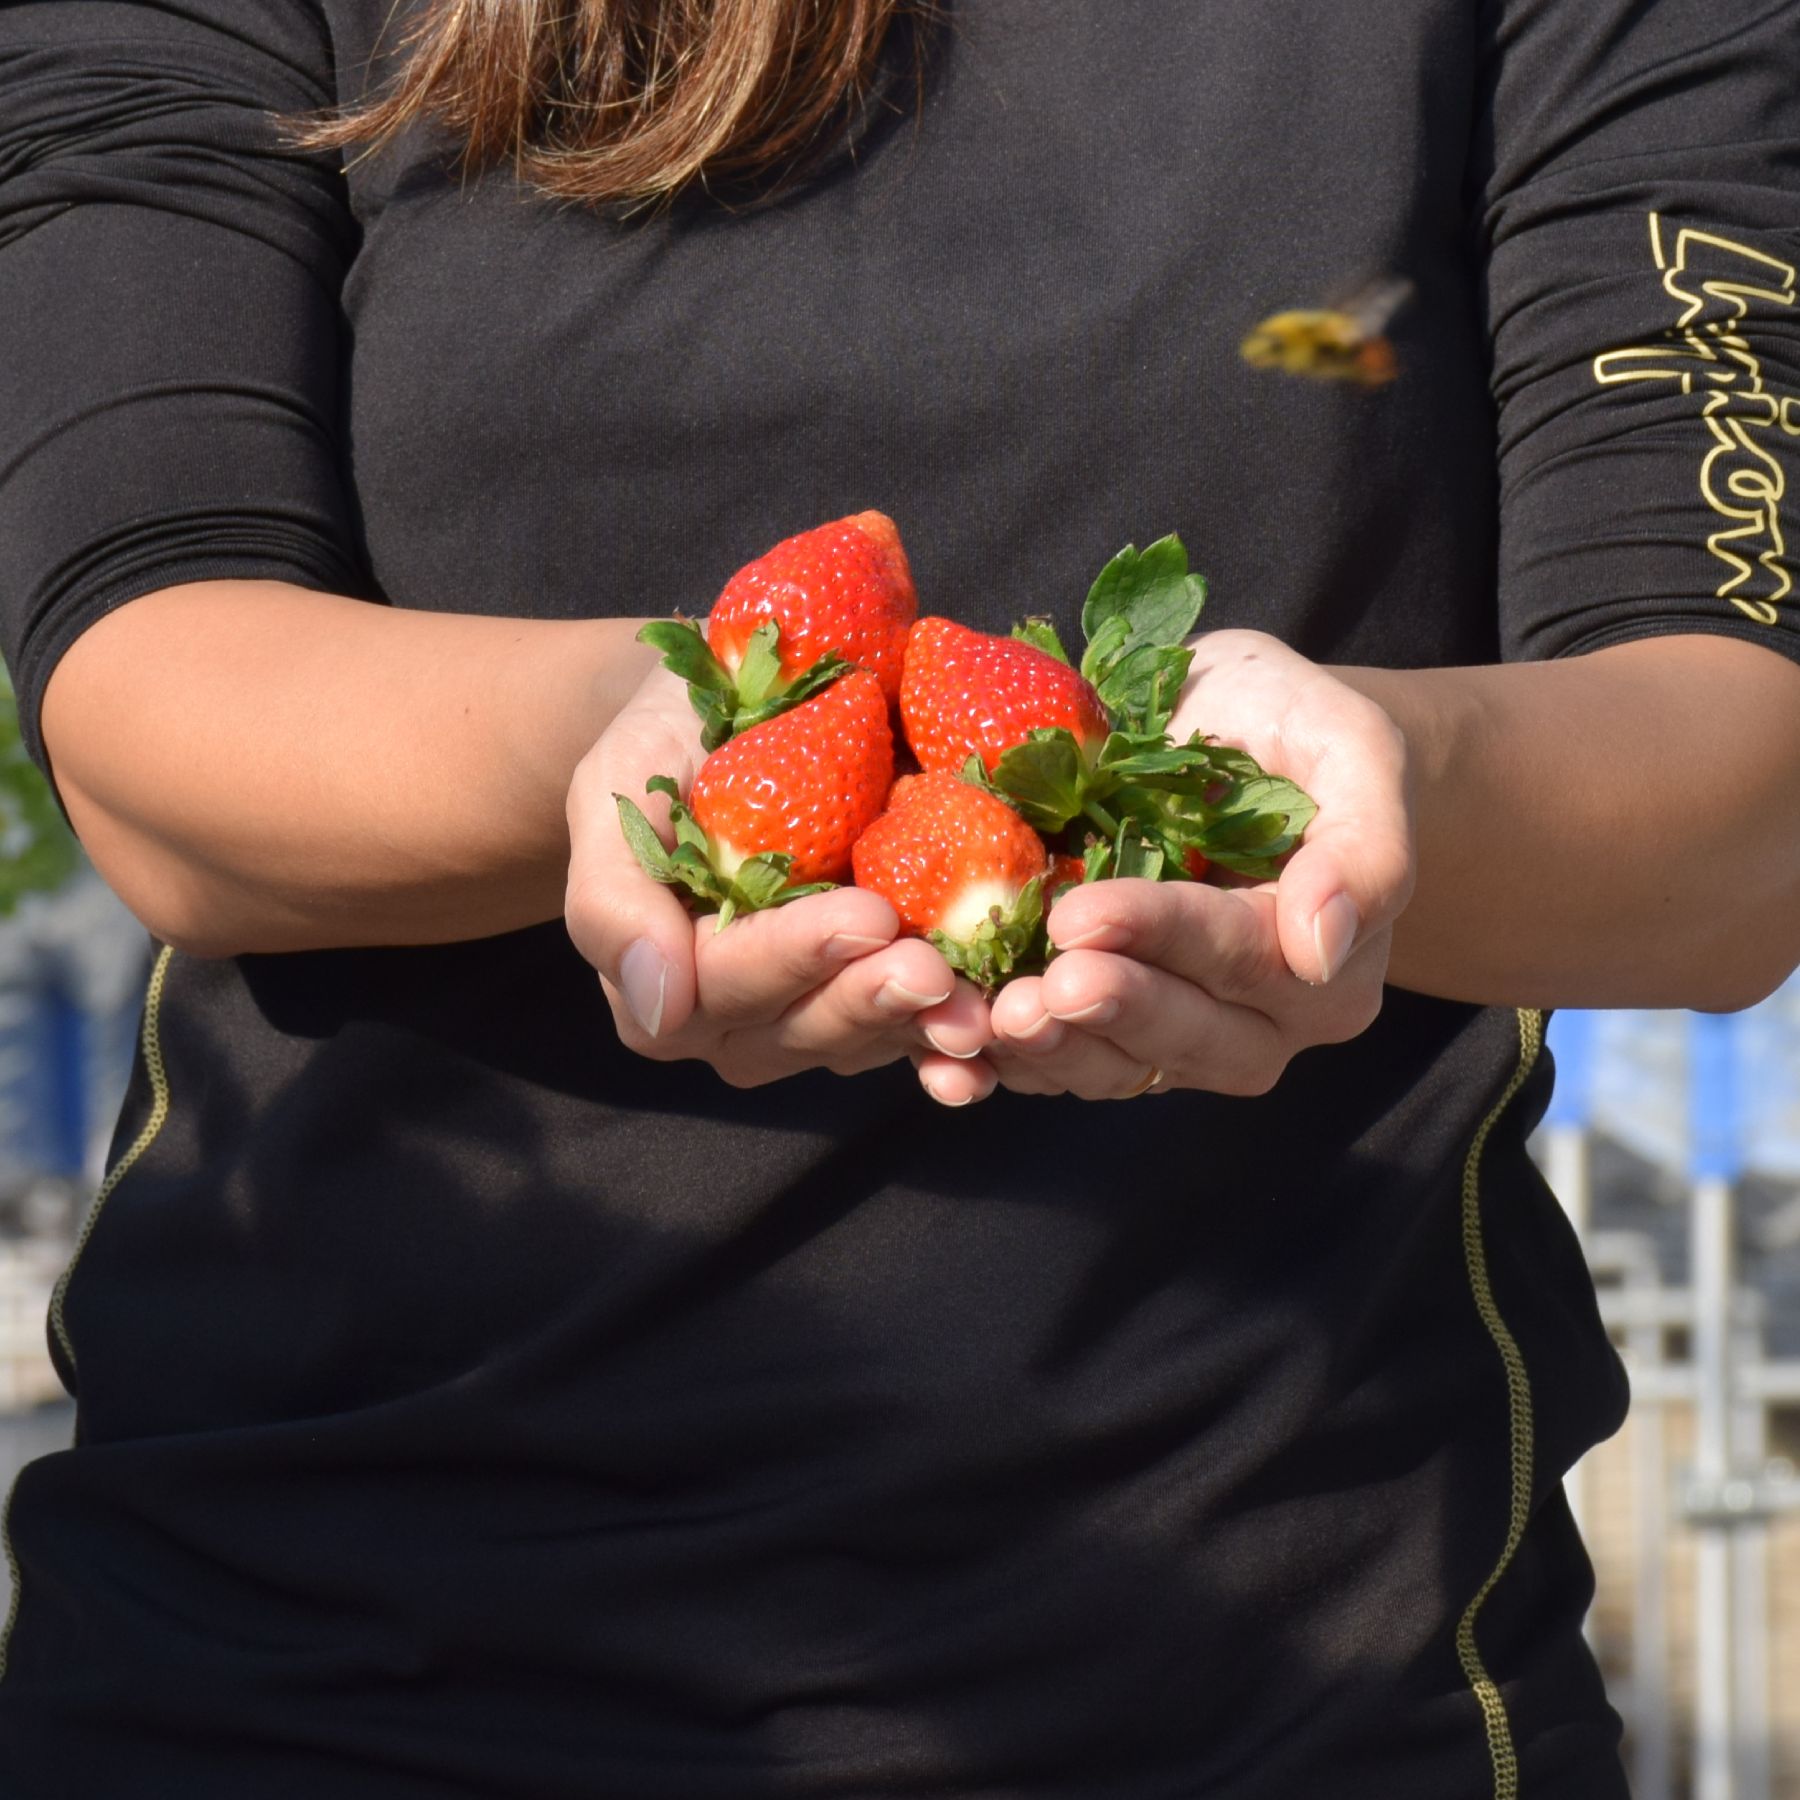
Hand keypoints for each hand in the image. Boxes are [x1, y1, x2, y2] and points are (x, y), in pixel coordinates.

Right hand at [565, 665, 992, 1090]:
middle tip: (934, 968)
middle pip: (799, 1031)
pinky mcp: (878, 997)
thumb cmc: (665, 743)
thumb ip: (614, 900)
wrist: (731, 709)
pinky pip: (917, 1034)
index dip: (794, 956)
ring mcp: (812, 1013)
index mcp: (664, 979)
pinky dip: (959, 1040)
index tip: (866, 917)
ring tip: (981, 1001)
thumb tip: (657, 1008)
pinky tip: (1005, 1034)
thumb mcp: (617, 790)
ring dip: (922, 1029)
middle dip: (868, 1001)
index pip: (725, 982)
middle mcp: (736, 1018)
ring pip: (864, 1042)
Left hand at [921, 630, 1414, 1102]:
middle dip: (1107, 1014)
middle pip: (1187, 1037)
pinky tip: (951, 1042)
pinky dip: (1006, 1061)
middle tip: (1031, 992)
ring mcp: (1180, 1037)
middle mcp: (1260, 1022)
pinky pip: (1062, 1062)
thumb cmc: (1295, 730)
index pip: (1244, 956)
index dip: (1163, 937)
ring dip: (1052, 1051)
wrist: (1233, 737)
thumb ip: (1368, 846)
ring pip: (1119, 1067)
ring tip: (987, 1020)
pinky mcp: (1110, 1031)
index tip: (1081, 914)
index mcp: (1326, 964)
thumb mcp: (1354, 751)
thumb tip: (1323, 947)